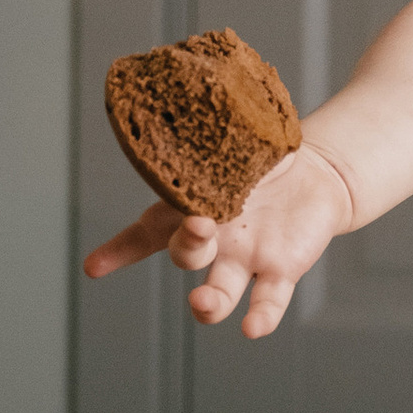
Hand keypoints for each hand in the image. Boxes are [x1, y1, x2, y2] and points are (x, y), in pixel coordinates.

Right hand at [82, 141, 354, 339]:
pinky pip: (267, 301)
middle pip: (185, 255)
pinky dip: (260, 317)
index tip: (94, 268)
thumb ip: (207, 139)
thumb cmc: (265, 161)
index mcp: (190, 209)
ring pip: (219, 291)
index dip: (119, 251)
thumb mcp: (233, 144)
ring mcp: (244, 259)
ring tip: (202, 302)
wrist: (318, 174)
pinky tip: (252, 329)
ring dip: (207, 301)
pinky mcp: (281, 270)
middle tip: (200, 227)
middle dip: (186, 246)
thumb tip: (188, 83)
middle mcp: (212, 242)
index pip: (145, 233)